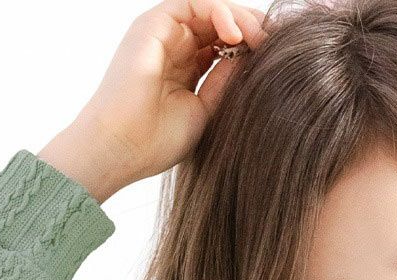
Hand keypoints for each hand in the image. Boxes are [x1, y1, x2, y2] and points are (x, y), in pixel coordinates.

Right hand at [44, 1, 273, 201]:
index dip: (250, 47)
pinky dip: (219, 12)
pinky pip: (193, 4)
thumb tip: (253, 56)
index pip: (224, 45)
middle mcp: (173, 46)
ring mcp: (162, 33)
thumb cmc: (156, 141)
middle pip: (219, 23)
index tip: (275, 59)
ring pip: (209, 10)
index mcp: (185, 69)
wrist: (121, 148)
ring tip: (260, 38)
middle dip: (250, 29)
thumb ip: (227, 82)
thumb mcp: (207, 111)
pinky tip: (236, 34)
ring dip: (239, 19)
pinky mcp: (153, 24)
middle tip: (275, 44)